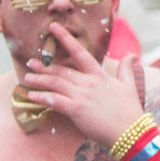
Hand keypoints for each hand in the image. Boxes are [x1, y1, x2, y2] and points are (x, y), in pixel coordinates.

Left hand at [19, 24, 146, 150]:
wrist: (131, 132)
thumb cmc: (130, 111)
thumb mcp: (130, 85)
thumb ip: (126, 69)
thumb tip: (132, 55)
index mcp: (99, 75)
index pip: (80, 52)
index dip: (66, 38)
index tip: (54, 28)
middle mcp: (88, 82)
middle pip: (62, 70)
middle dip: (45, 66)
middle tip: (30, 62)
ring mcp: (82, 95)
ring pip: (55, 83)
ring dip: (39, 80)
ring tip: (26, 78)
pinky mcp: (77, 110)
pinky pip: (55, 101)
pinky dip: (42, 97)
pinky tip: (31, 96)